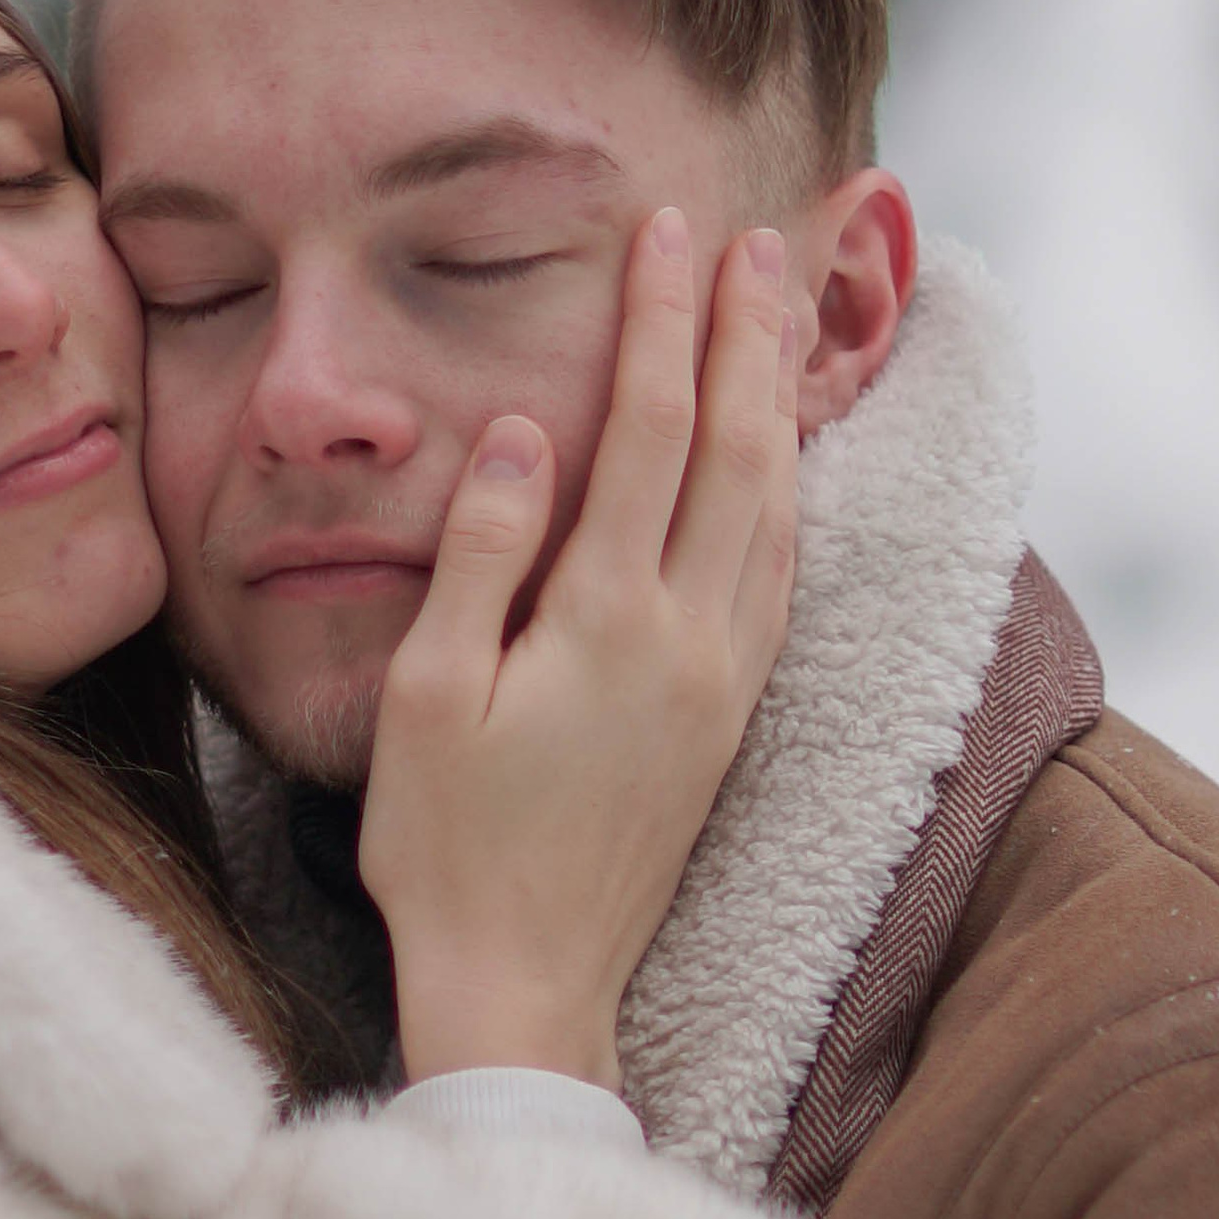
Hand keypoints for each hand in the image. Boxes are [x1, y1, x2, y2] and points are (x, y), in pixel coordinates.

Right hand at [359, 210, 798, 1087]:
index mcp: (608, 621)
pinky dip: (787, 498)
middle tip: (756, 242)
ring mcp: (723, 683)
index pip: (650, 431)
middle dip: (747, 337)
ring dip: (780, 406)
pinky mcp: (729, 723)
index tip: (664, 234)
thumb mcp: (431, 696)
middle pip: (740, 452)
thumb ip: (481, 553)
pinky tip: (782, 468)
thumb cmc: (447, 848)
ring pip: (777, 511)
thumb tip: (521, 429)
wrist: (524, 984)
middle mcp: (691, 641)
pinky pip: (779, 578)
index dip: (659, 324)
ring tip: (781, 322)